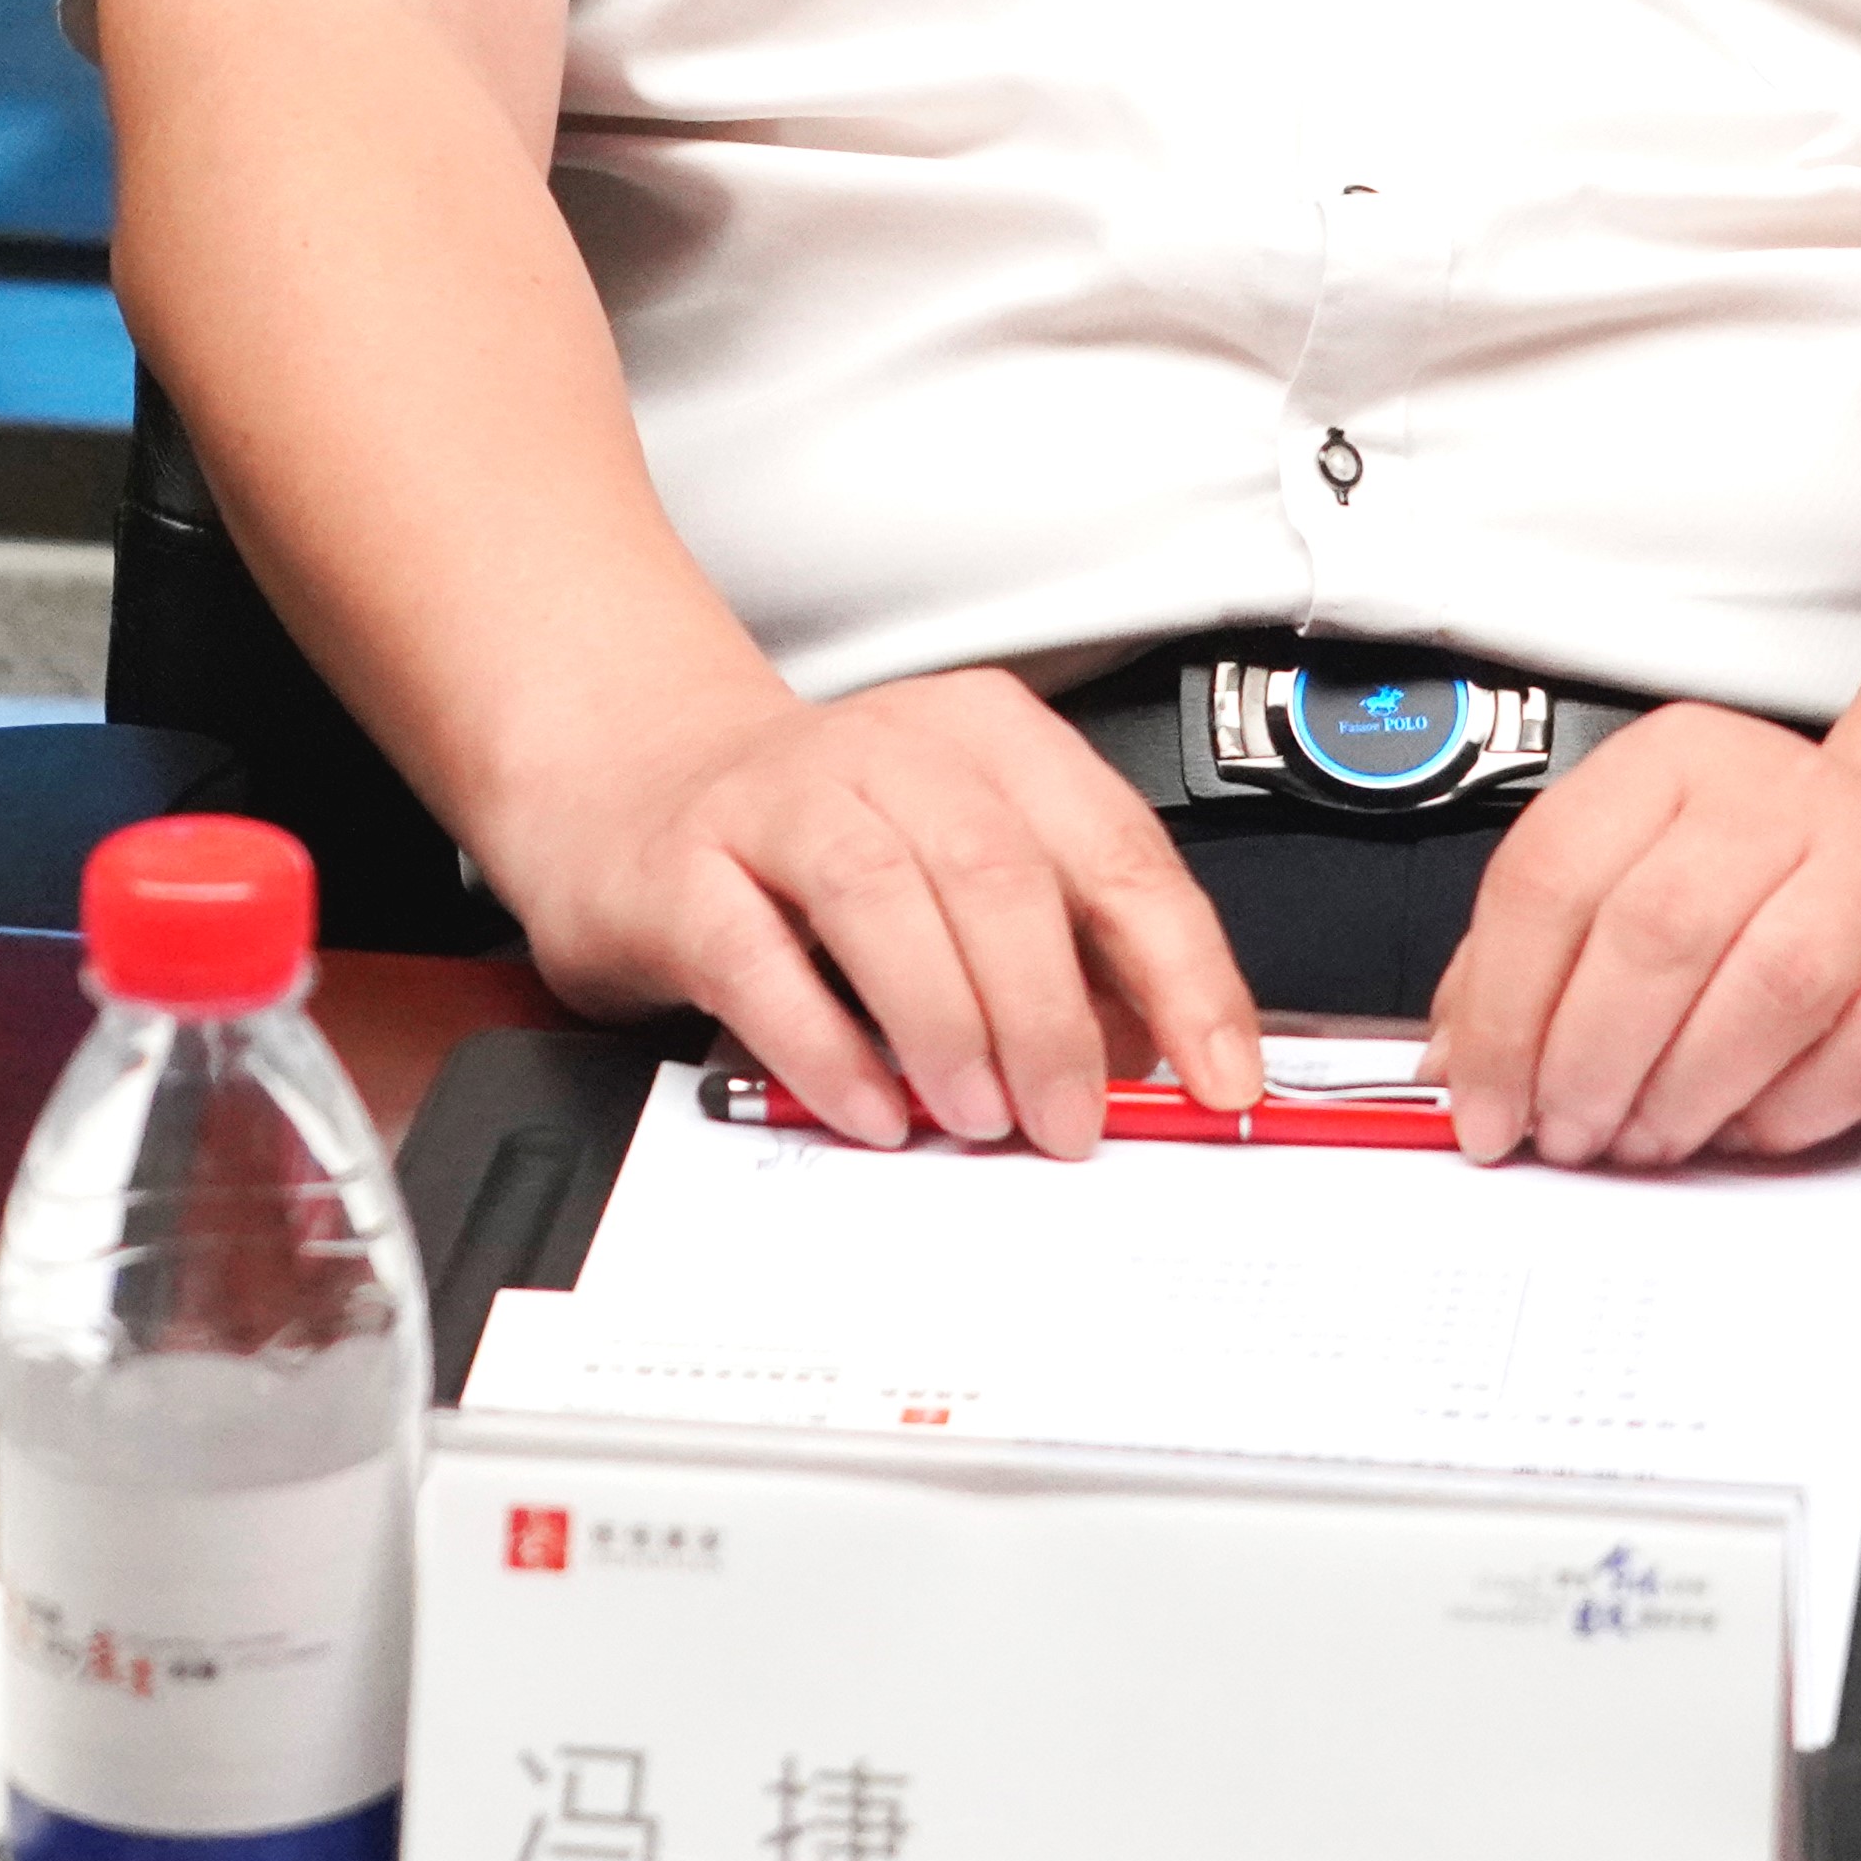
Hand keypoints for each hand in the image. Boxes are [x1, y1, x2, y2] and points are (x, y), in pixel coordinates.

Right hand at [499, 667, 1261, 1157]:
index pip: (1120, 851)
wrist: (639, 789)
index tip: (1221, 1076)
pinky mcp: (686, 864)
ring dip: (948, 1024)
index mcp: (992, 738)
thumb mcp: (967, 870)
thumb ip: (1064, 948)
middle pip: (1002, 873)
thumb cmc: (827, 847)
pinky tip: (870, 1107)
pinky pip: (761, 957)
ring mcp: (779, 796)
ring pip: (885, 896)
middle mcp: (891, 746)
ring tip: (977, 1115)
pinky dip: (827, 1046)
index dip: (1185, 975)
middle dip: (1054, 1018)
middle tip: (1071, 1122)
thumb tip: (1150, 1058)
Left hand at [1428, 708, 1860, 1165]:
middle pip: (1650, 932)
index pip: (1550, 872)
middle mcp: (1780, 787)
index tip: (1482, 1106)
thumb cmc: (1786, 901)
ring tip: (1646, 1139)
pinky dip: (1785, 1110)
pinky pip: (1859, 1048)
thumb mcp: (1650, 886)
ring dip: (1681, 1094)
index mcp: (1676, 760)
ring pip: (1760, 989)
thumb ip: (1546, 963)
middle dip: (1585, 1062)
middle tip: (1566, 1137)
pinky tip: (1746, 1124)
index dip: (1499, 1009)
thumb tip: (1455, 1067)